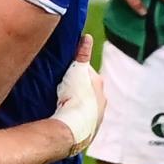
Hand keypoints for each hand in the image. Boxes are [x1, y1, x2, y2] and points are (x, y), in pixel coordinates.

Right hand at [51, 34, 105, 155]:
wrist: (75, 127)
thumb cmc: (76, 97)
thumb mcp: (77, 70)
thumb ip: (82, 54)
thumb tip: (87, 37)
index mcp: (98, 84)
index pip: (87, 71)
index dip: (75, 69)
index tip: (64, 70)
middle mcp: (102, 99)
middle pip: (87, 88)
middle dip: (77, 86)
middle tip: (61, 85)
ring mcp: (97, 114)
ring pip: (85, 103)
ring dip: (76, 101)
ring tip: (62, 100)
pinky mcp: (91, 127)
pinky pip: (82, 115)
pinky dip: (75, 113)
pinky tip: (66, 114)